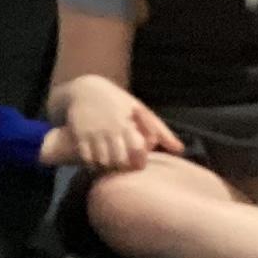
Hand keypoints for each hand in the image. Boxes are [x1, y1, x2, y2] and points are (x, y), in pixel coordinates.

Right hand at [48, 75, 180, 171]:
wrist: (85, 89)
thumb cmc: (120, 103)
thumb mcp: (141, 111)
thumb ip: (160, 131)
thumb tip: (179, 150)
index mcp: (128, 124)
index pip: (137, 150)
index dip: (139, 162)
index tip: (138, 165)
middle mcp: (110, 129)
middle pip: (119, 160)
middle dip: (123, 168)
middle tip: (124, 168)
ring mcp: (93, 132)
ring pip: (102, 161)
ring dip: (108, 168)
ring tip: (111, 166)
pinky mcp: (78, 135)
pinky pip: (86, 158)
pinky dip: (92, 164)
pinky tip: (97, 162)